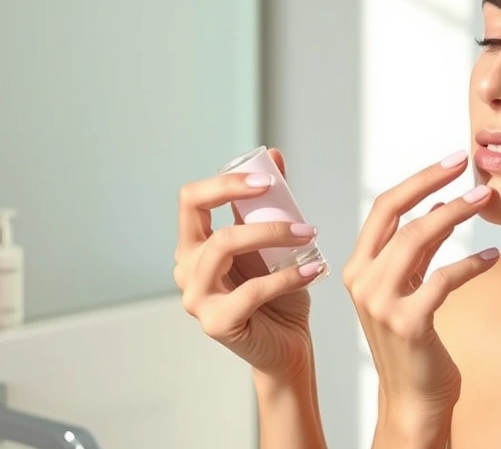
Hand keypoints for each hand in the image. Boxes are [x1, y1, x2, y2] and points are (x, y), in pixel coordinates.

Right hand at [175, 148, 326, 378]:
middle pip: (204, 220)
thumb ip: (269, 203)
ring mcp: (196, 298)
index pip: (191, 199)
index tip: (265, 179)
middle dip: (251, 208)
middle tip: (299, 216)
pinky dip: (288, 276)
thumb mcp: (273, 242)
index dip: (224, 182)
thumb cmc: (278, 294)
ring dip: (273, 235)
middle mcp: (186, 269)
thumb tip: (273, 156)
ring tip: (309, 236)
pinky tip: (314, 270)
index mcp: (194, 245)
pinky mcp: (216, 322)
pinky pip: (252, 289)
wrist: (287, 345)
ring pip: (224, 246)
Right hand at [343, 151, 499, 437]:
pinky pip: (443, 278)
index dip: (418, 180)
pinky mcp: (408, 323)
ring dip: (455, 214)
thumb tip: (436, 203)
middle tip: (471, 169)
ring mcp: (381, 303)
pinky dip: (471, 262)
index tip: (450, 161)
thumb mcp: (405, 290)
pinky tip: (491, 255)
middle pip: (399, 216)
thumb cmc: (412, 344)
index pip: (383, 209)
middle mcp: (362, 281)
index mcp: (357, 267)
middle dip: (436, 185)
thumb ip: (414, 251)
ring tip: (485, 201)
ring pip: (419, 239)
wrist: (412, 401)